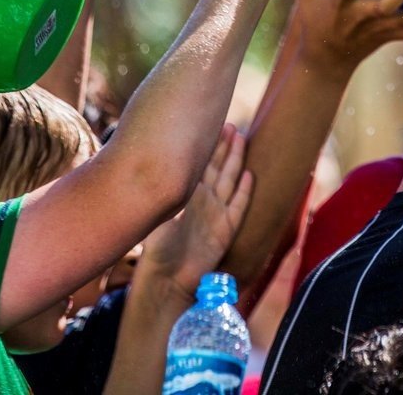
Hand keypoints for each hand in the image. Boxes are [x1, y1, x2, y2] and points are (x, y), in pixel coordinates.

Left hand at [135, 124, 252, 304]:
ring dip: (235, 160)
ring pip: (230, 179)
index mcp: (188, 194)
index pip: (200, 163)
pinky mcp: (226, 229)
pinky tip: (249, 175)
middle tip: (228, 124)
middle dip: (224, 145)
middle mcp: (205, 200)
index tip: (208, 124)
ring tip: (240, 138)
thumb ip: (159, 194)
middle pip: (218, 166)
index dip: (206, 145)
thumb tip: (153, 168)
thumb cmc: (157, 248)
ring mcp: (217, 213)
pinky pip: (239, 206)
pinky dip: (244, 191)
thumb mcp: (155, 215)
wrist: (167, 278)